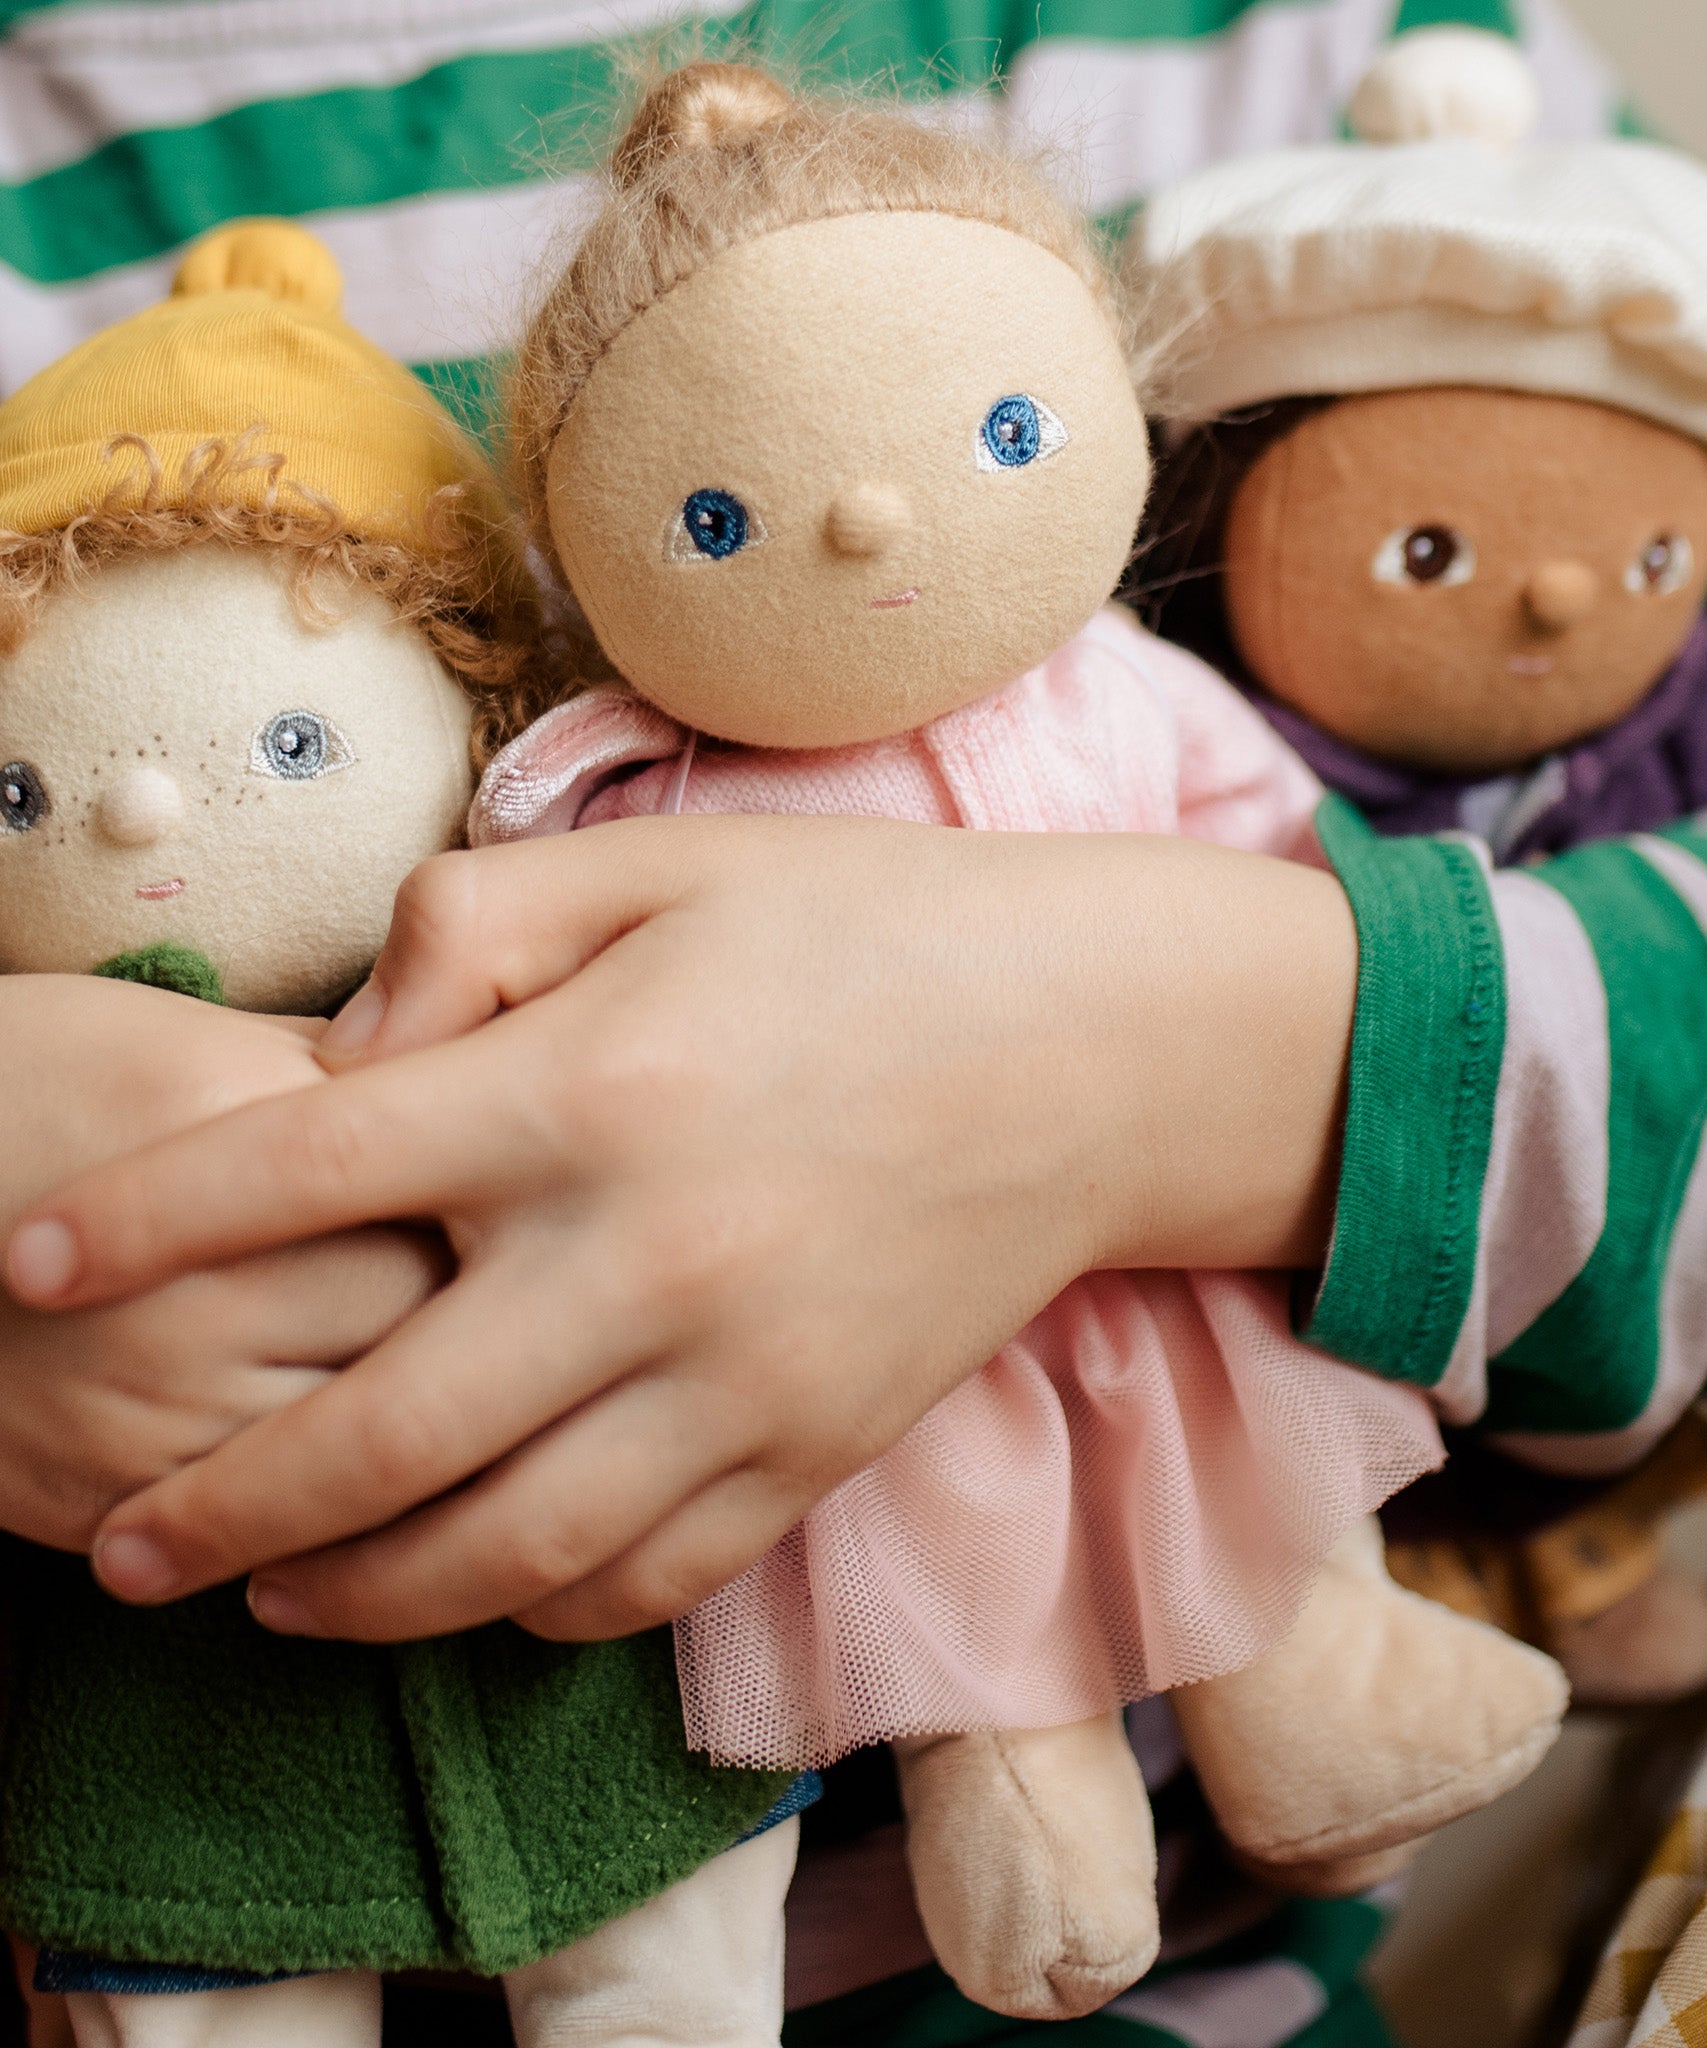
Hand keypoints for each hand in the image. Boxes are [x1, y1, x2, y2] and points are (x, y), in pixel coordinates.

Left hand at [4, 820, 1354, 1639]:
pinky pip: (646, 1576)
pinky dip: (533, 1607)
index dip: (138, 1226)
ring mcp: (741, 1376)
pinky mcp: (817, 1449)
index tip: (29, 1271)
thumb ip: (472, 927)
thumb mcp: (663, 867)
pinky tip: (469, 1589)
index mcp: (588, 1086)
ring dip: (357, 1594)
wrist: (1093, 1051)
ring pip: (503, 1547)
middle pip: (376, 1427)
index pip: (301, 1172)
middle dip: (218, 1504)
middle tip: (118, 1550)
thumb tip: (347, 1055)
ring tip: (267, 1600)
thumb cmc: (868, 934)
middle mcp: (647, 1254)